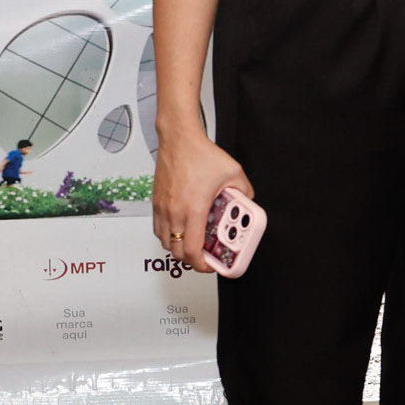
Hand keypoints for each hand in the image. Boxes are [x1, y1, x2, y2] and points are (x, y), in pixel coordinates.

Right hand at [155, 133, 250, 278]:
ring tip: (193, 243)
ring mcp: (162, 207)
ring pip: (165, 242)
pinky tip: (180, 228)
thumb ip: (244, 191)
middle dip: (191, 260)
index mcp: (193, 210)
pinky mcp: (156, 201)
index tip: (211, 265)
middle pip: (177, 252)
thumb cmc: (200, 153)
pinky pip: (158, 228)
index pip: (192, 251)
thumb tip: (248, 202)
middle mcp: (174, 212)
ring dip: (178, 248)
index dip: (202, 265)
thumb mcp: (233, 173)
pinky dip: (168, 235)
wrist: (179, 139)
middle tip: (204, 256)